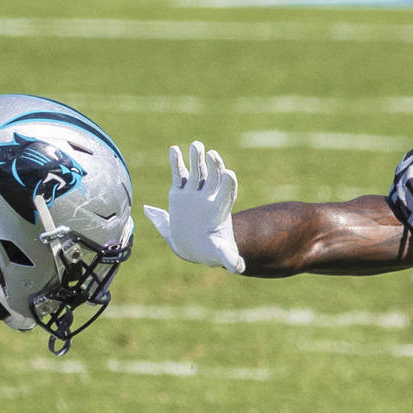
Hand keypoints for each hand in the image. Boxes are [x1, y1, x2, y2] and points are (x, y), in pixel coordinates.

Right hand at [143, 141, 245, 273]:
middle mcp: (208, 197)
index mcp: (219, 210)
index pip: (227, 193)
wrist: (198, 245)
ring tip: (196, 145)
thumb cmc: (212, 249)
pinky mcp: (180, 193)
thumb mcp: (221, 254)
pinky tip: (174, 149)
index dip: (228, 184)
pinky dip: (176, 162)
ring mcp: (194, 193)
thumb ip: (228, 258)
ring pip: (197, 172)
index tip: (229, 174)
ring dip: (196, 158)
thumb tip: (238, 268)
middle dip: (214, 165)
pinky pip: (179, 174)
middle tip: (212, 154)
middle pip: (213, 177)